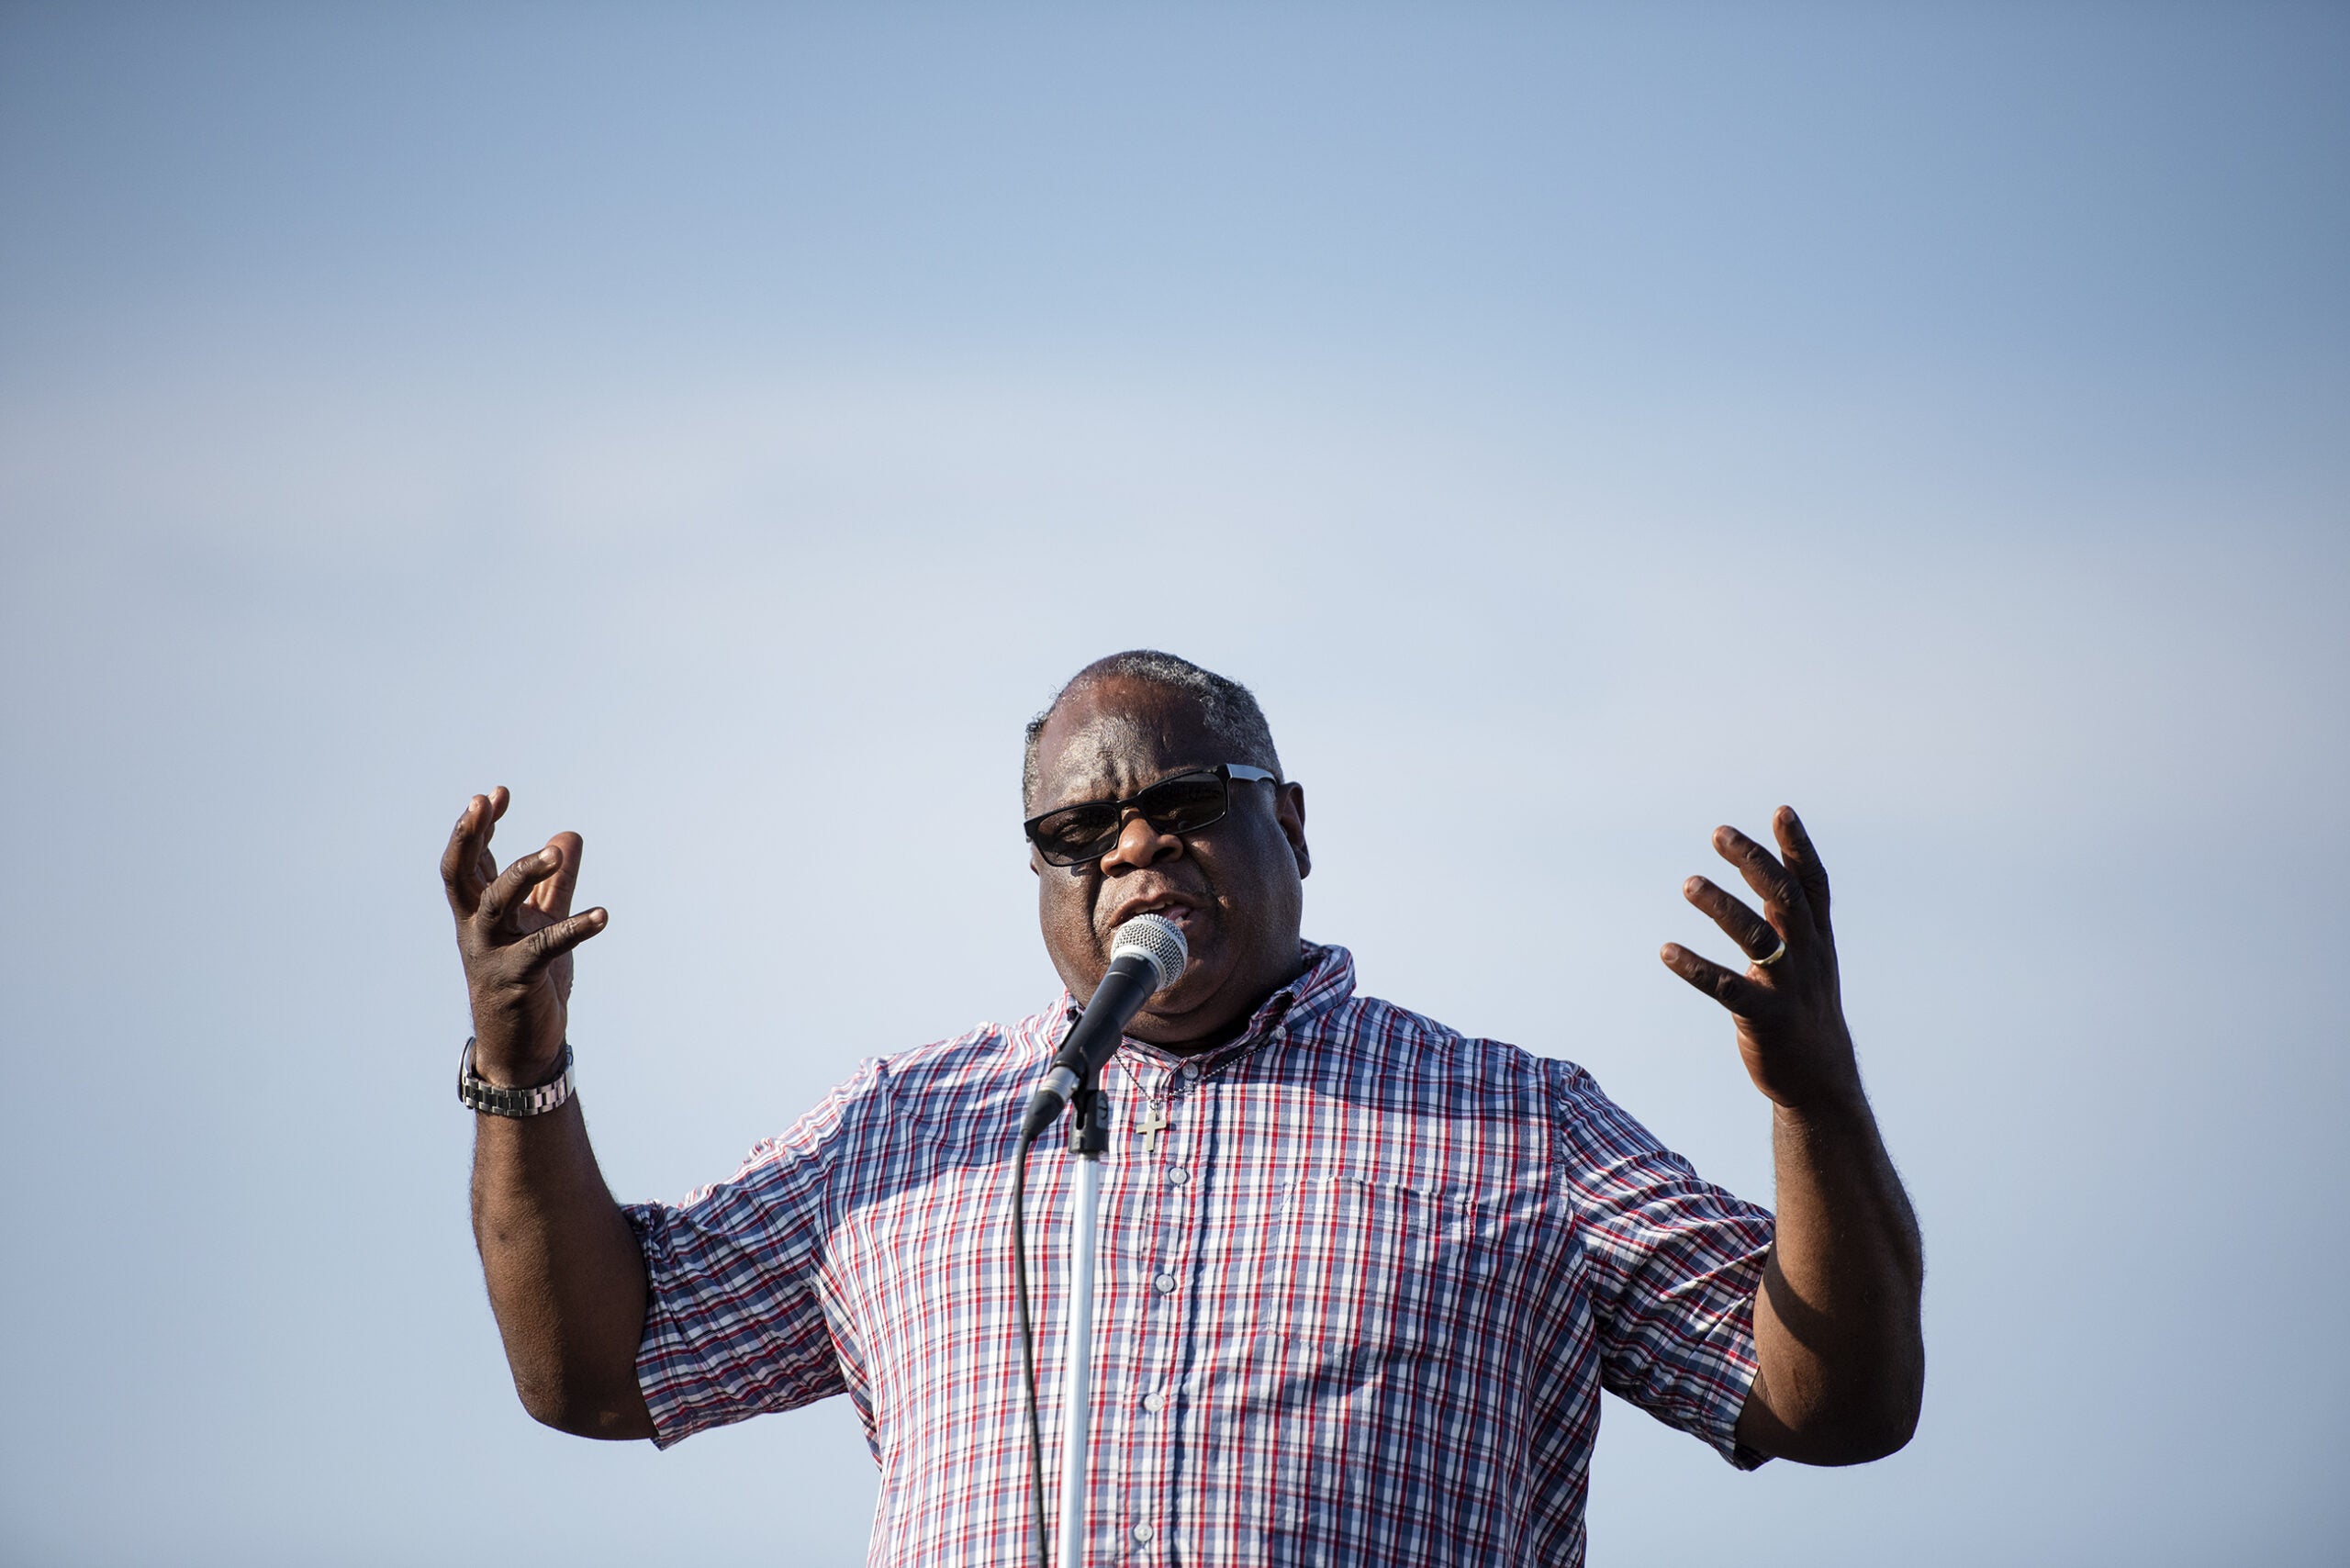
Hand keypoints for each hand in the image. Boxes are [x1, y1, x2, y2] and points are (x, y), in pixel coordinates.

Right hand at [441, 787, 607, 1085]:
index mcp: (479, 912)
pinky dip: (575, 928)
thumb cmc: (527, 982)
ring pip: (496, 901)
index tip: (497, 793)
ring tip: (555, 853)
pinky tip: (603, 915)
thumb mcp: (542, 923)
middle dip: (470, 835)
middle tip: (484, 800)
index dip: (481, 825)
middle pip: (460, 872)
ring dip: (523, 872)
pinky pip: (545, 946)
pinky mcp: (517, 978)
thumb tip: (569, 836)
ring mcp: (491, 952)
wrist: (521, 1047)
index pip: (472, 859)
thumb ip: (556, 883)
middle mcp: (476, 928)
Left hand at [1661, 806, 1857, 1112]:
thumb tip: (1769, 871)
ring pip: (1757, 938)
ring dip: (1722, 907)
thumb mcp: (1807, 960)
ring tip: (1689, 883)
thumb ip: (1789, 918)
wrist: (1822, 1082)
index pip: (1812, 884)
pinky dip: (1697, 968)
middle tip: (1719, 833)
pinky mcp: (1765, 1019)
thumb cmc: (1805, 1012)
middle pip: (1784, 900)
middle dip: (1754, 863)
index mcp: (1817, 940)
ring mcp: (1788, 988)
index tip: (1781, 811)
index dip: (1799, 847)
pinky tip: (1666, 951)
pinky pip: (1728, 989)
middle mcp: (1808, 957)